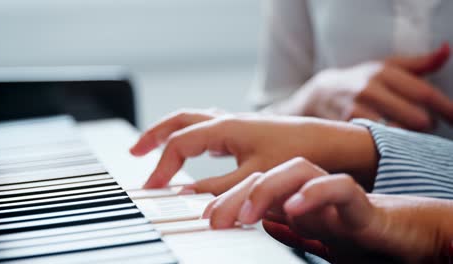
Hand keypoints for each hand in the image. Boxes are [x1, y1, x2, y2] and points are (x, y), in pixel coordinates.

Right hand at [130, 110, 377, 193]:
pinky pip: (207, 128)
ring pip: (193, 121)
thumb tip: (186, 197)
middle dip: (154, 134)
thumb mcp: (255, 176)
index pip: (180, 143)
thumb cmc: (298, 154)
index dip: (162, 166)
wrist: (330, 143)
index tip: (151, 188)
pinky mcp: (244, 131)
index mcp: (225, 128)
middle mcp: (227, 121)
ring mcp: (235, 124)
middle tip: (134, 151)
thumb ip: (219, 189)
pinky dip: (191, 137)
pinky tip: (193, 149)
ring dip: (171, 132)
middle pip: (179, 120)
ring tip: (153, 146)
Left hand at [204, 157, 452, 262]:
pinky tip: (295, 208)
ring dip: (267, 189)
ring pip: (295, 171)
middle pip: (266, 175)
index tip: (202, 217)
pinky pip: (338, 188)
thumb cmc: (348, 232)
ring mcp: (329, 191)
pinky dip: (316, 193)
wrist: (397, 232)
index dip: (224, 198)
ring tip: (246, 215)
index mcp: (290, 197)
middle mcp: (306, 188)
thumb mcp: (303, 235)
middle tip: (211, 220)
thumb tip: (252, 223)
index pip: (252, 187)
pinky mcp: (357, 201)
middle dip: (235, 194)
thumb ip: (279, 227)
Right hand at [268, 43, 452, 131]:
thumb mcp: (385, 67)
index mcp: (383, 73)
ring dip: (406, 142)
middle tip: (420, 128)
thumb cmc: (360, 81)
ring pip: (396, 135)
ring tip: (403, 139)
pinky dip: (384, 149)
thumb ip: (418, 64)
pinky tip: (384, 147)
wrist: (318, 95)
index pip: (425, 94)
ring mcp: (354, 111)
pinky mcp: (343, 130)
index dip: (447, 110)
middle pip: (416, 119)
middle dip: (424, 127)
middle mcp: (369, 90)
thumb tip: (446, 50)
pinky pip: (374, 145)